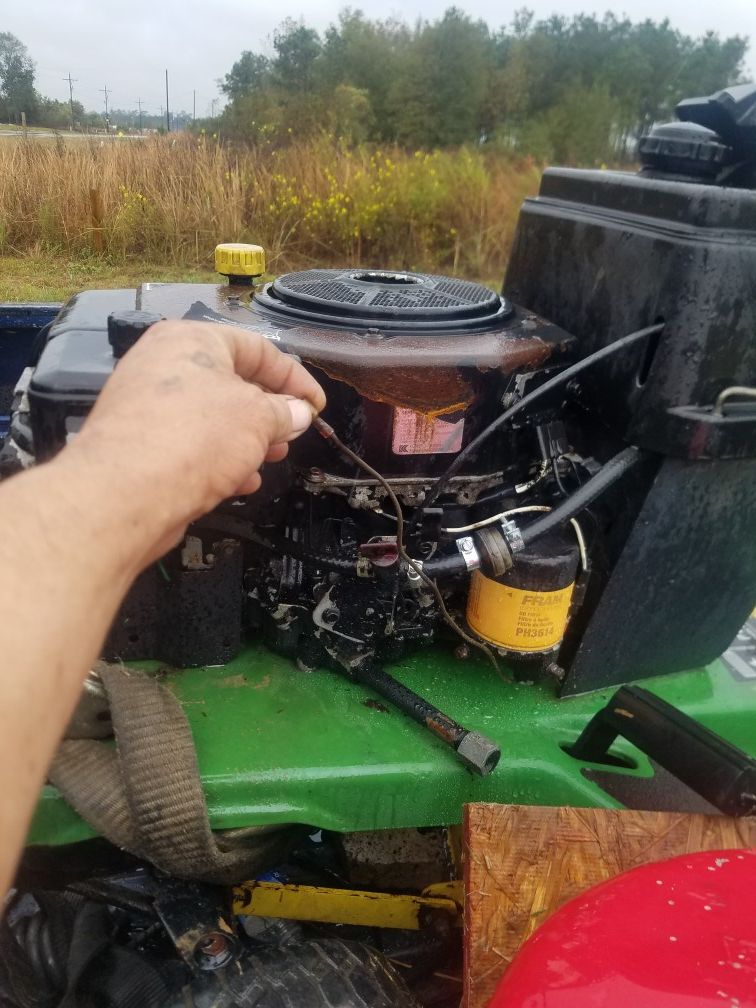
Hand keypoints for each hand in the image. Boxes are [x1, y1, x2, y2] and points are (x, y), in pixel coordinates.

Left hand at [62, 320, 325, 566]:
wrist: (124, 494)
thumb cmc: (195, 439)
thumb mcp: (258, 419)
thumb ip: (284, 412)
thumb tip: (298, 413)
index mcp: (191, 339)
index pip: (257, 349)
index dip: (294, 377)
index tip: (316, 405)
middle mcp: (164, 364)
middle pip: (232, 382)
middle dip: (269, 413)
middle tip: (292, 434)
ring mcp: (147, 405)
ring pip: (212, 417)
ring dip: (247, 440)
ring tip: (270, 459)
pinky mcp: (139, 444)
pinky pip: (190, 444)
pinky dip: (219, 459)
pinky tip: (240, 481)